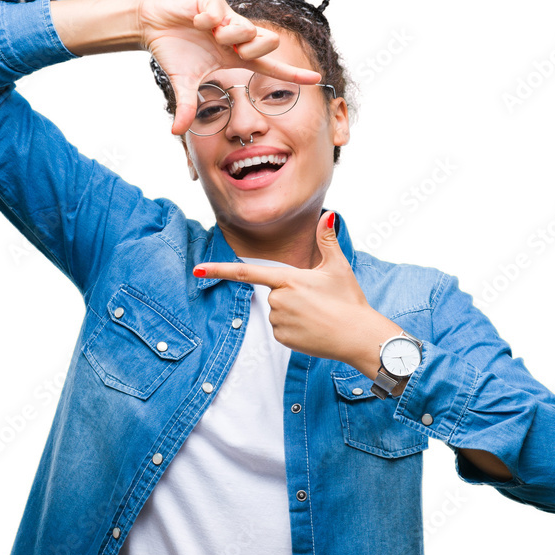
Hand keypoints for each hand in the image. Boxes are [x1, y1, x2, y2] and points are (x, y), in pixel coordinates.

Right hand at [137, 0, 322, 134]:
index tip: (316, 79)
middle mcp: (237, 37)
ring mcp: (227, 18)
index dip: (293, 74)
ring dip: (230, 33)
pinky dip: (209, 19)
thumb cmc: (174, 52)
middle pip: (265, 44)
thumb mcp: (183, 83)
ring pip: (247, 27)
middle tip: (232, 49)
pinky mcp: (214, 2)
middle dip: (254, 48)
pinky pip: (221, 11)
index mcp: (235, 57)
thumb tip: (176, 132)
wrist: (153, 24)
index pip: (270, 67)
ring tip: (211, 33)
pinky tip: (197, 21)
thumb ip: (187, 107)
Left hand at [192, 211, 378, 363]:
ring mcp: (279, 321)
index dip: (219, 270)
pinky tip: (313, 330)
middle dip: (292, 295)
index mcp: (288, 279)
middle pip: (274, 293)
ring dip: (294, 313)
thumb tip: (326, 215)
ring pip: (278, 312)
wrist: (358, 337)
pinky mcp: (282, 339)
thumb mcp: (338, 267)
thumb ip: (327, 240)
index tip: (196, 269)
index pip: (246, 272)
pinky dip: (294, 329)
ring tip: (318, 317)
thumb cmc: (349, 301)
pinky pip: (281, 329)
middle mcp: (279, 300)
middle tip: (319, 303)